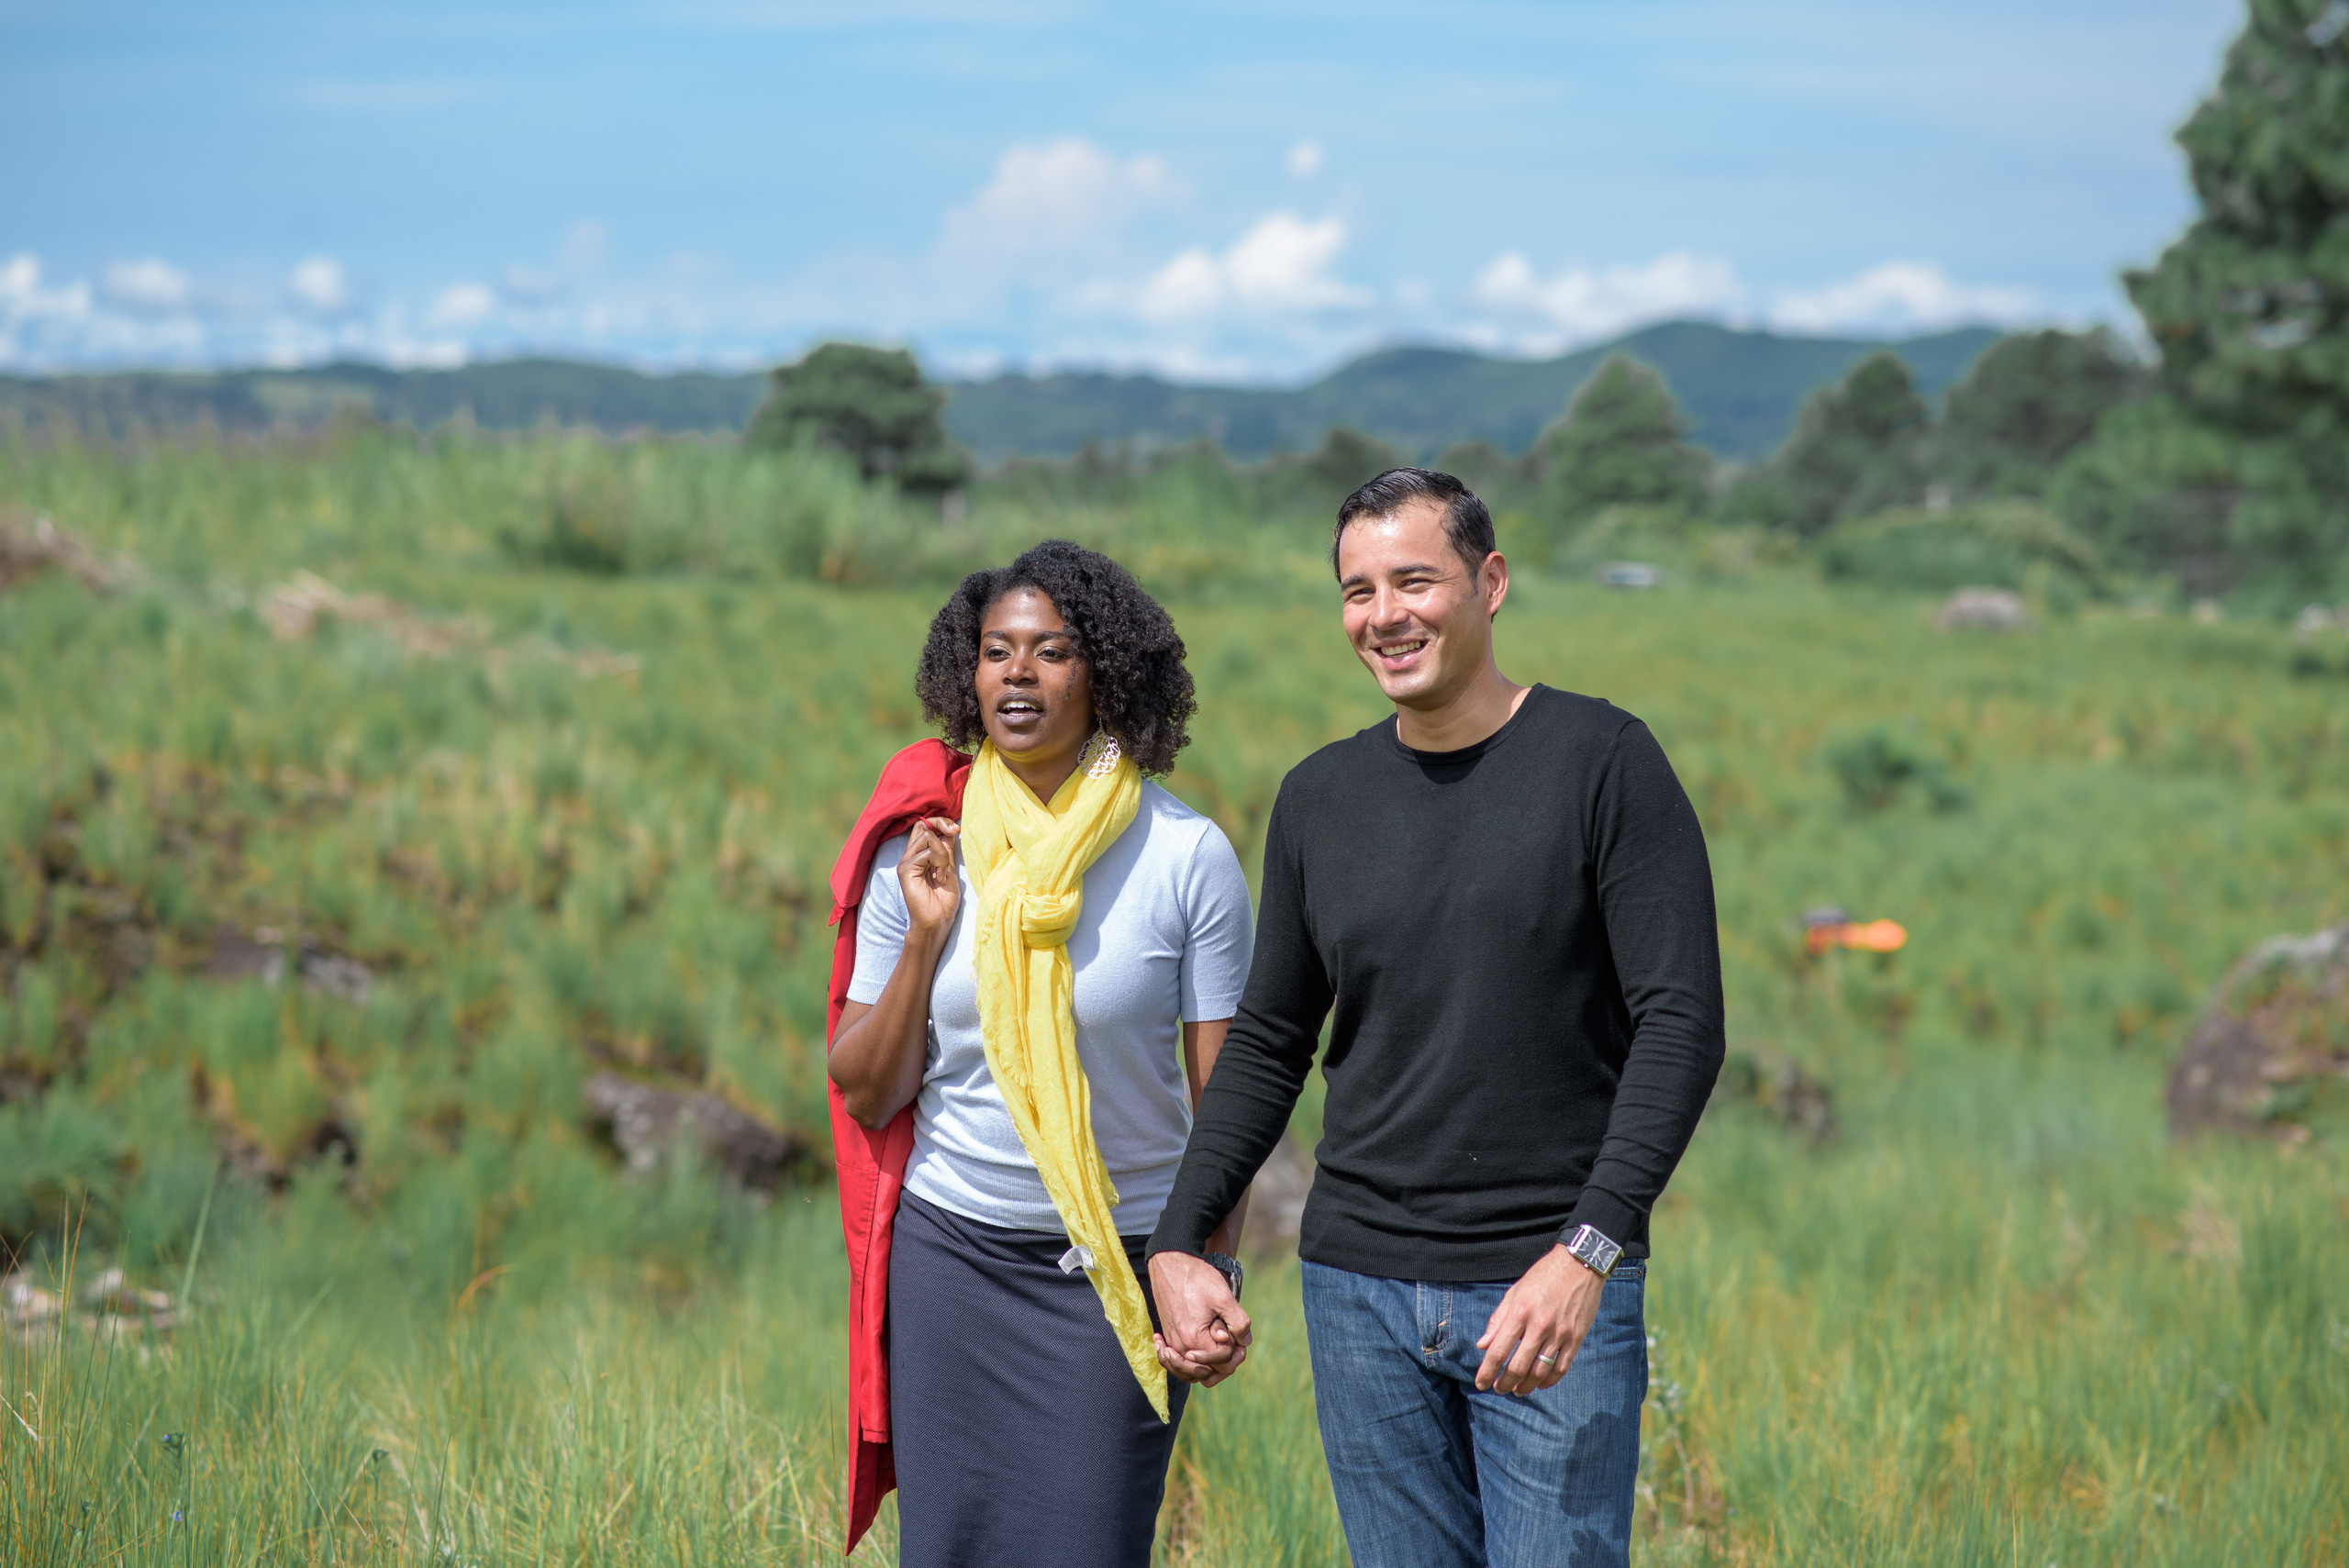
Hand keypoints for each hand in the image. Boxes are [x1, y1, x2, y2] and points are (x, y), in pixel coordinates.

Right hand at [897, 817, 960, 934]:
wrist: (937, 922)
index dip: (940, 822)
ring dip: (943, 853)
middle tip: (953, 839)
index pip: (924, 826)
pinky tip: (939, 879)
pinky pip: (926, 852)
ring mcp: (906, 862)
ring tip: (944, 872)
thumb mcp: (949, 869)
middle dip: (942, 827)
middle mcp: (910, 856)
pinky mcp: (905, 870)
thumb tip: (950, 830)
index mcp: (919, 855)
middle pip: (922, 825)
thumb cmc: (944, 901)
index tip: (956, 830)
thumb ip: (947, 850)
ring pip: (927, 837)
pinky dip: (939, 863)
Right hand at [1149, 1252, 1252, 1387]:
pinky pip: (1178, 1362)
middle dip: (1224, 1363)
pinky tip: (1197, 1353)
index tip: (1240, 1337)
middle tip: (1233, 1343)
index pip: (1222, 1364)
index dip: (1236, 1353)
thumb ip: (1239, 1322)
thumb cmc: (1197, 1278)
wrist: (1170, 1263)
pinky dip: (1188, 1363)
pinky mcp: (1168, 1336)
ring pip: (1191, 1372)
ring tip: (1219, 1351)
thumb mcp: (1224, 1297)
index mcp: (1195, 1339)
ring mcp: (1172, 1342)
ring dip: (1207, 1367)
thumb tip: (1244, 1342)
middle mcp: (1180, 1346)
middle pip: (1207, 1374)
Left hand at [1474, 1244, 1604, 1395]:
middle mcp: (1539, 1326)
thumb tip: (1482, 1345)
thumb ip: (1498, 1320)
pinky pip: (1561, 1367)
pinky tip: (1540, 1384)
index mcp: (1519, 1313)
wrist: (1579, 1265)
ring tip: (1517, 1390)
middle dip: (1505, 1383)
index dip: (1487, 1371)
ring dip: (1526, 1386)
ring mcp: (1559, 1334)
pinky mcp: (1576, 1338)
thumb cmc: (1543, 1276)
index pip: (1498, 1351)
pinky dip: (1549, 1380)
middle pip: (1518, 1366)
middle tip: (1499, 1389)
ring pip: (1540, 1371)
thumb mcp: (1515, 1292)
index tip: (1480, 1383)